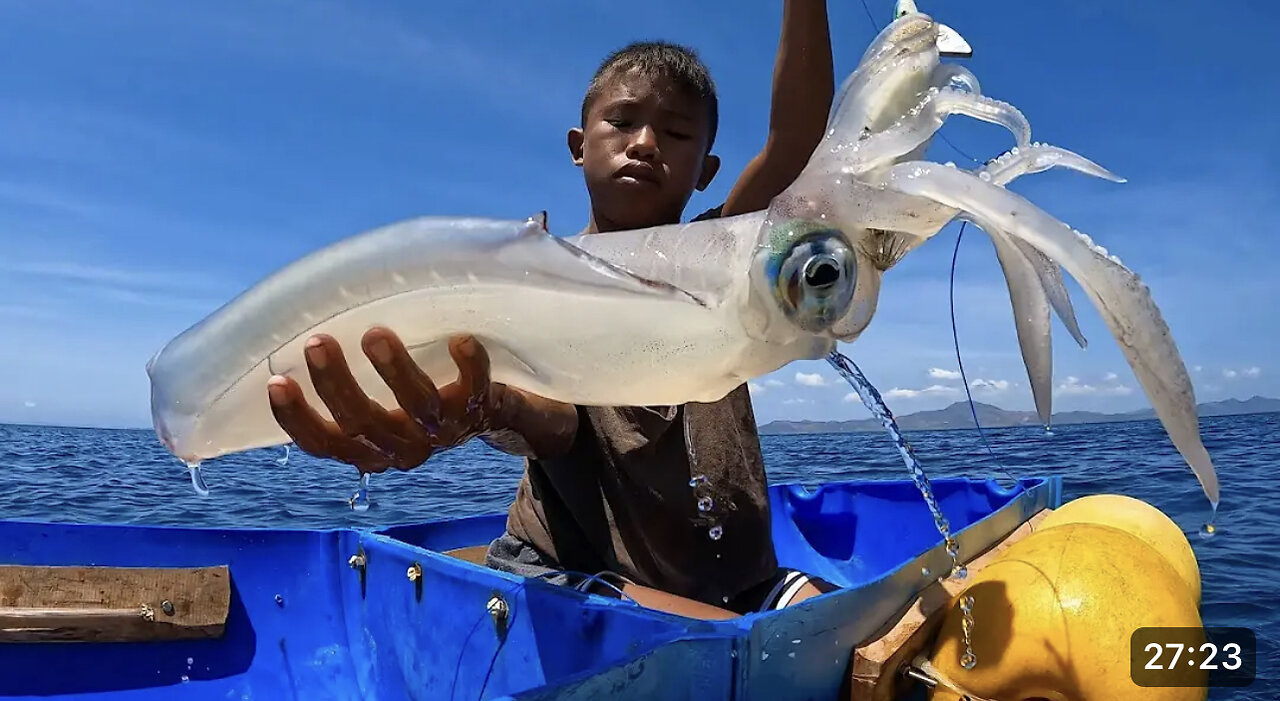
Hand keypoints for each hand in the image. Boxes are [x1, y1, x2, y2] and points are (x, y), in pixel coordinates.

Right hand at [266, 327, 576, 472]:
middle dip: (336, 384)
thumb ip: (344, 382)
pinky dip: (470, 365)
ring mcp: (443, 431)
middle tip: (317, 340)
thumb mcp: (378, 401)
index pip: (324, 445)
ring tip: (375, 333)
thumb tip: (294, 328)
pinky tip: (459, 339)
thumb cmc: (416, 398)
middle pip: (363, 424)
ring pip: (416, 408)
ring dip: (394, 371)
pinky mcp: (479, 409)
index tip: (276, 381)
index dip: (297, 420)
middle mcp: (402, 447)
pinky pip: (475, 388)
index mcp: (369, 448)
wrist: (491, 415)